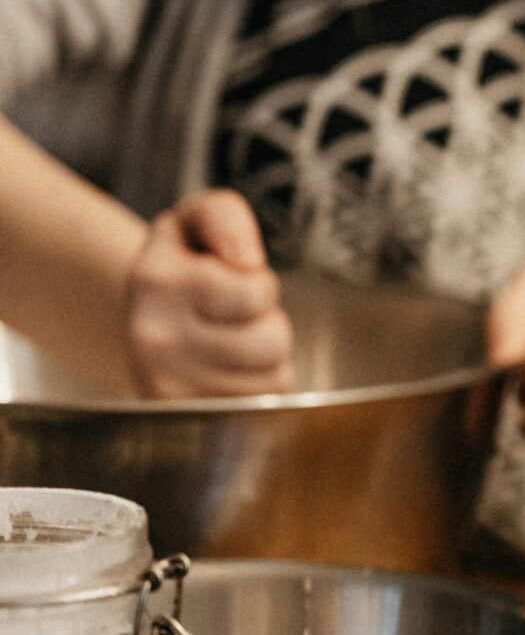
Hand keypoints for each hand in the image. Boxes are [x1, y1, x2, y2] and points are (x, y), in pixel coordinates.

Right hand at [124, 190, 293, 397]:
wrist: (142, 316)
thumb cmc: (183, 264)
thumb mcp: (196, 219)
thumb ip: (225, 216)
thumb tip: (247, 261)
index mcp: (156, 282)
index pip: (255, 292)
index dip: (259, 283)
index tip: (229, 278)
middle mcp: (154, 339)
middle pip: (271, 341)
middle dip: (268, 322)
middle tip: (235, 316)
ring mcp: (166, 387)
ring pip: (273, 376)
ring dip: (267, 357)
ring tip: (232, 340)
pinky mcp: (186, 418)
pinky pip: (262, 405)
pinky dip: (258, 386)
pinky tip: (228, 370)